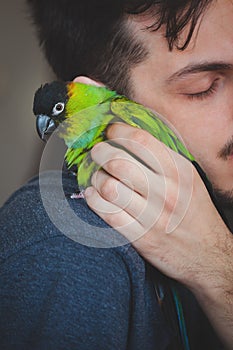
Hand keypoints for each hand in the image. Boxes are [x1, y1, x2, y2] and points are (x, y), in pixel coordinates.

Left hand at [85, 123, 232, 346]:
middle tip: (97, 152)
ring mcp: (152, 216)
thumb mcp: (189, 179)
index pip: (141, 141)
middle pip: (119, 162)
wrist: (207, 255)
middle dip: (100, 153)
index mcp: (179, 171)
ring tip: (96, 177)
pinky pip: (108, 214)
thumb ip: (164, 159)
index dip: (118, 132)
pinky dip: (94, 201)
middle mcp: (166, 191)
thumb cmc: (195, 213)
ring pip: (109, 187)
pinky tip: (93, 195)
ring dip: (95, 178)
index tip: (110, 132)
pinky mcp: (141, 237)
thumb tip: (132, 140)